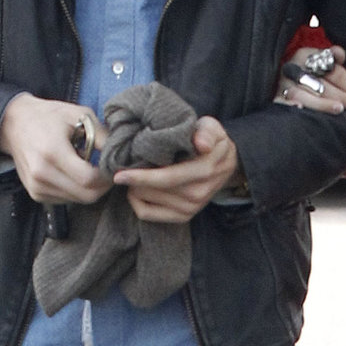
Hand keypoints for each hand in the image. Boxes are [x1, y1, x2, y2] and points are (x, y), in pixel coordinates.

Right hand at [0, 93, 111, 204]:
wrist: (14, 124)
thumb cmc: (50, 116)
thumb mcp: (79, 115)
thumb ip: (102, 136)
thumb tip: (120, 156)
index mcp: (52, 152)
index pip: (88, 179)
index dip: (107, 177)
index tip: (114, 167)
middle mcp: (41, 174)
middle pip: (86, 195)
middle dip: (103, 186)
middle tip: (108, 172)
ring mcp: (36, 187)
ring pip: (78, 200)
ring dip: (90, 189)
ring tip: (89, 168)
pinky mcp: (35, 194)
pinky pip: (66, 200)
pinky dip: (77, 191)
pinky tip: (75, 173)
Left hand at [112, 116, 239, 222]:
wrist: (226, 163)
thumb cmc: (211, 141)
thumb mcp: (212, 129)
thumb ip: (207, 133)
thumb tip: (202, 144)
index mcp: (205, 171)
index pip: (169, 178)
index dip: (142, 177)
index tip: (119, 174)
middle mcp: (198, 194)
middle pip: (154, 191)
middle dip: (134, 180)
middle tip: (125, 166)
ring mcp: (192, 208)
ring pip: (148, 202)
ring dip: (135, 189)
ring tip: (133, 175)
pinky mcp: (184, 216)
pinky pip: (149, 214)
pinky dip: (136, 203)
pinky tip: (136, 190)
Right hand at [274, 45, 345, 113]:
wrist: (276, 78)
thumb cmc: (306, 72)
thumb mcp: (317, 60)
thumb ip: (331, 58)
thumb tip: (339, 54)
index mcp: (305, 56)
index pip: (332, 70)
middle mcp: (293, 69)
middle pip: (320, 83)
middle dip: (340, 95)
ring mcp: (282, 84)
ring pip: (303, 93)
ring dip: (321, 102)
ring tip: (337, 109)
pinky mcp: (273, 97)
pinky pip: (280, 102)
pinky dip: (289, 105)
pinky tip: (299, 109)